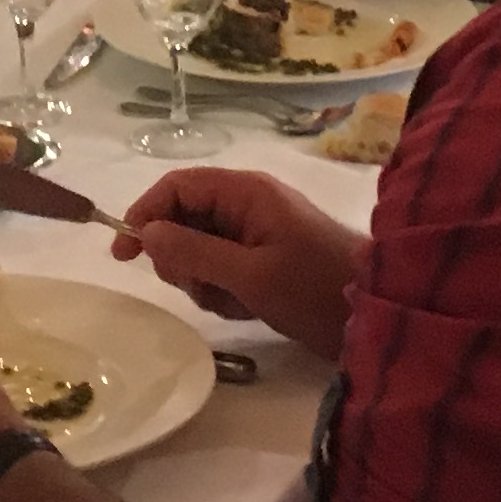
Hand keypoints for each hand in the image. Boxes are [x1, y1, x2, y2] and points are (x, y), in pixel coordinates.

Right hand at [112, 168, 365, 360]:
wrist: (375, 315)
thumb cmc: (314, 288)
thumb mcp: (249, 274)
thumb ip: (194, 252)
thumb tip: (145, 232)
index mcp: (246, 192)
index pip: (177, 186)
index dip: (145, 213)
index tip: (125, 254)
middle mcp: (247, 205)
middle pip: (183, 219)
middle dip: (180, 257)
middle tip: (200, 287)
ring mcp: (256, 234)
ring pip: (198, 250)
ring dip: (203, 281)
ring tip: (233, 301)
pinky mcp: (264, 262)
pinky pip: (221, 270)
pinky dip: (222, 291)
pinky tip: (246, 308)